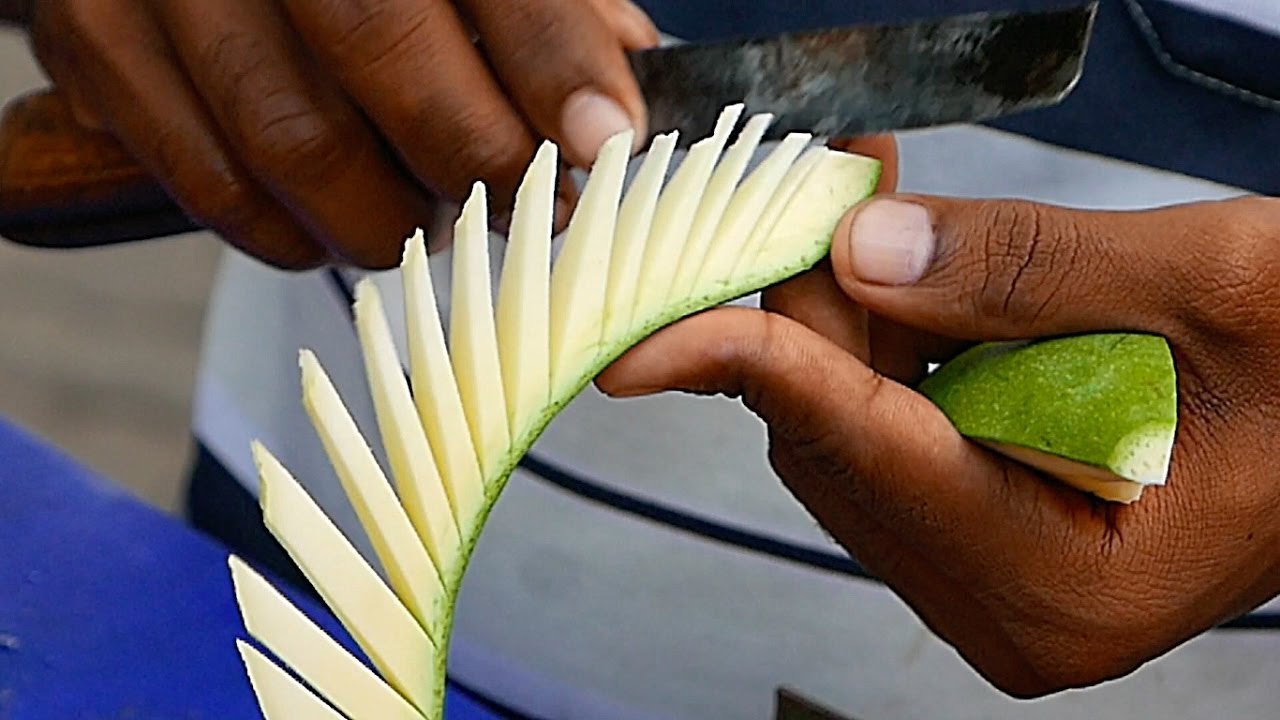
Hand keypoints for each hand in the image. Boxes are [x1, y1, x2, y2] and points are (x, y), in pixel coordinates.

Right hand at [27, 0, 656, 267]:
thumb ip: (541, 10)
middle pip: (380, 49)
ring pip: (294, 141)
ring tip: (432, 217)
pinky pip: (215, 188)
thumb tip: (615, 101)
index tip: (605, 142)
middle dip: (472, 156)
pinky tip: (340, 224)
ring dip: (389, 215)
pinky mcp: (99, 49)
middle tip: (519, 200)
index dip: (553, 62)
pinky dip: (297, 236)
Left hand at [598, 162, 1279, 696]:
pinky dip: (880, 344)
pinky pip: (891, 436)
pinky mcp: (991, 536)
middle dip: (810, 306)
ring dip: (843, 315)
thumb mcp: (1221, 288)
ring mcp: (995, 580)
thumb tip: (862, 245)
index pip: (869, 454)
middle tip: (820, 179)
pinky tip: (900, 261)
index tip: (642, 334)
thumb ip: (1031, 270)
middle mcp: (1013, 607)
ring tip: (870, 195)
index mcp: (1070, 582)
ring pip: (849, 439)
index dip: (753, 370)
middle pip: (839, 445)